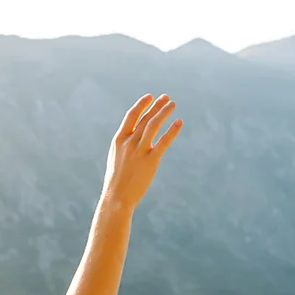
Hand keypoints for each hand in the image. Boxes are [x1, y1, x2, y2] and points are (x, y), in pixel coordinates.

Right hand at [102, 94, 182, 208]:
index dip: (141, 105)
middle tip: (167, 98)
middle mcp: (129, 142)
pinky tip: (179, 122)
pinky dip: (172, 130)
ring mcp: (139, 150)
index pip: (131, 116)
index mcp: (118, 140)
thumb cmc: (116, 181)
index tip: (150, 96)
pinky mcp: (151, 160)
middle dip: (157, 106)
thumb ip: (125, 147)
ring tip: (173, 104)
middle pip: (145, 118)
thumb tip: (134, 139)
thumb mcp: (117, 159)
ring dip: (164, 112)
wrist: (116, 197)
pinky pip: (163, 141)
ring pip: (153, 125)